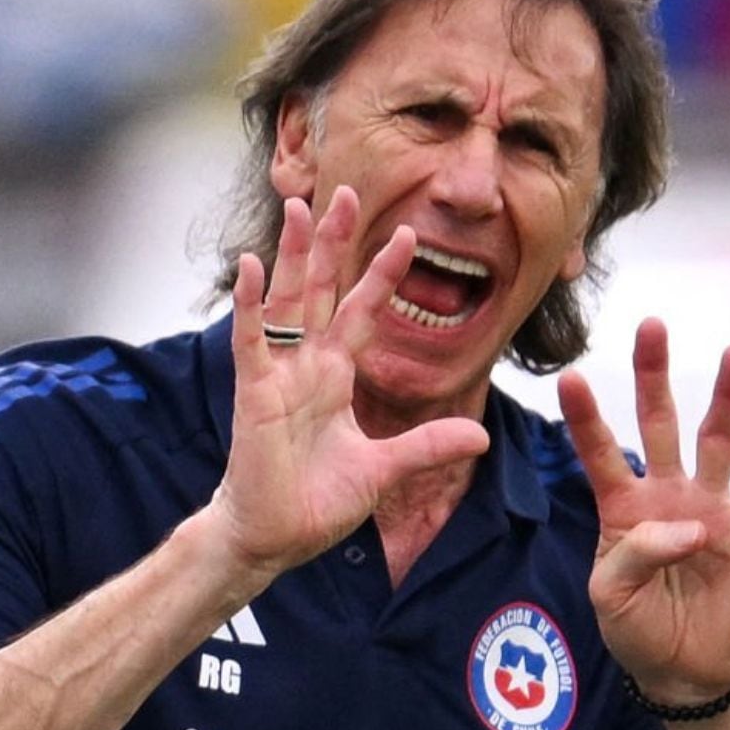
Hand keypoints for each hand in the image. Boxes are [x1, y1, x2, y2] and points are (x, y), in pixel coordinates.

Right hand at [204, 186, 489, 586]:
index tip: (407, 235)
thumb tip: (480, 437)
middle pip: (321, 289)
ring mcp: (279, 375)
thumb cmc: (315, 503)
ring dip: (289, 254)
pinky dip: (249, 304)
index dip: (383, 274)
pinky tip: (249, 266)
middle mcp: (307, 367)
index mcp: (335, 377)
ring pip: (286, 301)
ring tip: (296, 206)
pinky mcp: (255, 393)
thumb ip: (428, 446)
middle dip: (332, 242)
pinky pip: (251, 340)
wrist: (273, 538)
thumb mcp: (385, 470)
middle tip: (345, 191)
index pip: (363, 311)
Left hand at [559, 318, 729, 704]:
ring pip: (719, 440)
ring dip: (727, 397)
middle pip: (660, 422)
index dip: (586, 417)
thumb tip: (692, 527)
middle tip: (651, 325)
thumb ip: (637, 553)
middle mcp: (668, 494)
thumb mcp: (611, 595)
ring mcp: (713, 507)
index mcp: (624, 507)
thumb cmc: (637, 628)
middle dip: (654, 375)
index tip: (569, 376)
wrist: (684, 670)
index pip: (601, 452)